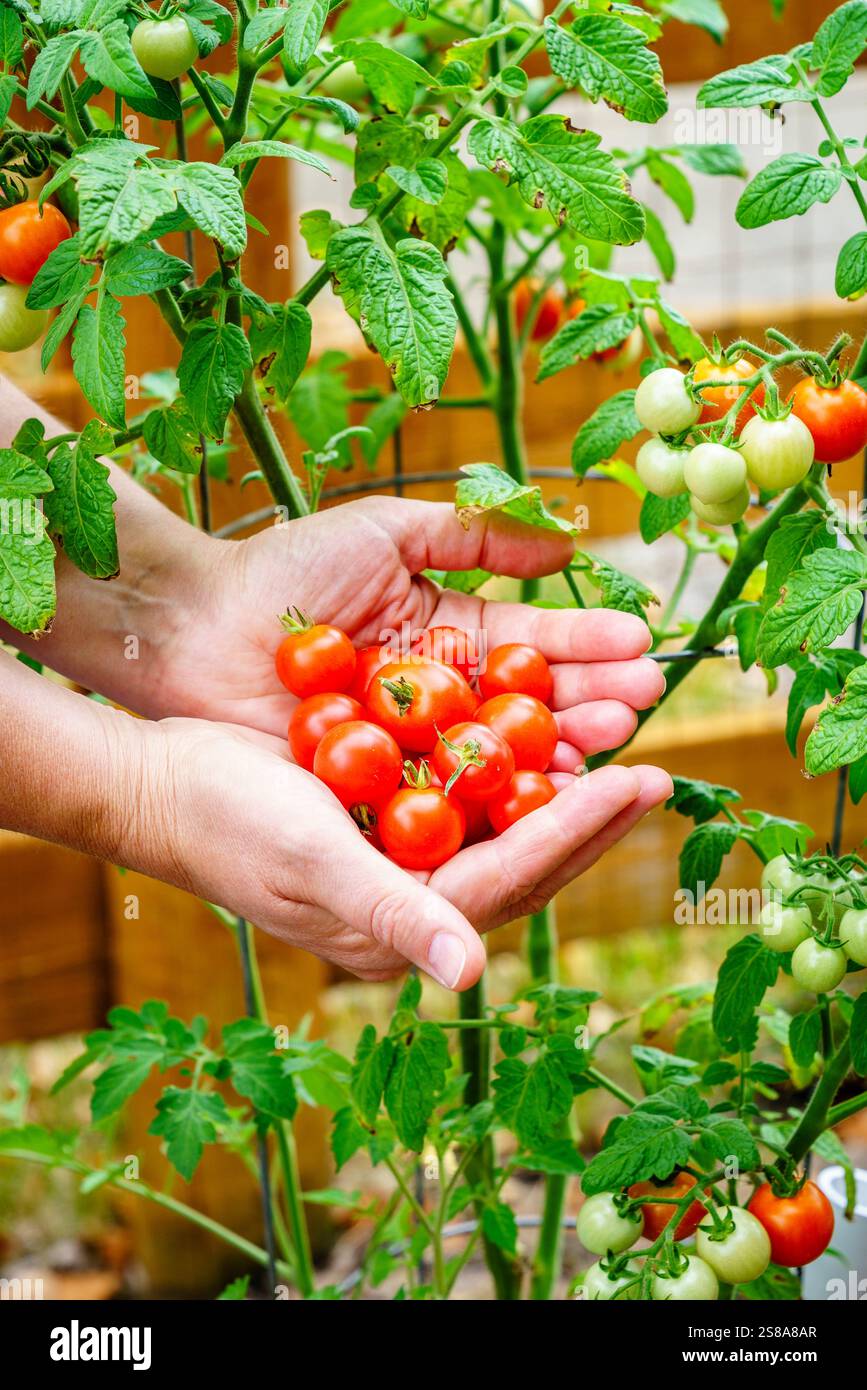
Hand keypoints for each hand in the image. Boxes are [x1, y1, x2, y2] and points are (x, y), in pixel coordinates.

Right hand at [131, 715, 670, 988]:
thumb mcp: (313, 864)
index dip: (581, 829)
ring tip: (620, 750)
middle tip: (656, 770)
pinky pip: (471, 793)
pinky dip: (511, 764)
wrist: (164, 783)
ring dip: (563, 788)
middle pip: (526, 857)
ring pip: (506, 824)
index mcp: (406, 925)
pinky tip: (544, 729)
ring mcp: (406, 858)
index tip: (642, 780)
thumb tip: (472, 974)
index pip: (515, 875)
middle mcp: (417, 899)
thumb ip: (395, 914)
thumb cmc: (230, 823)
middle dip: (592, 816)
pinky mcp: (391, 818)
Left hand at [154, 496, 666, 776]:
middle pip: (531, 704)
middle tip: (644, 699)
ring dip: (560, 747)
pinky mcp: (382, 789)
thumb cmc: (285, 570)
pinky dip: (497, 792)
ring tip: (612, 737)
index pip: (533, 643)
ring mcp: (416, 746)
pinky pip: (447, 793)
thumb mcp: (387, 533)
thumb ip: (476, 535)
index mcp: (451, 634)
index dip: (585, 646)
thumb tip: (570, 550)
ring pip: (501, 752)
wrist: (196, 626)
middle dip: (591, 699)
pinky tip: (547, 788)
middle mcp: (445, 696)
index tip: (640, 647)